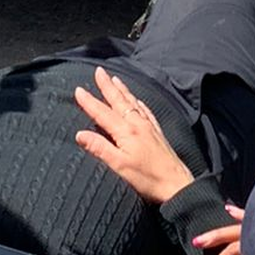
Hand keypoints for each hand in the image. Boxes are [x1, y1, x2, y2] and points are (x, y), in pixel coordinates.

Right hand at [74, 66, 193, 203]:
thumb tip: (80, 134)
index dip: (89, 101)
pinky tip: (138, 100)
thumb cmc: (148, 178)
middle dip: (107, 85)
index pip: (103, 113)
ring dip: (122, 90)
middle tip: (99, 71)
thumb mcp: (119, 166)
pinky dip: (139, 102)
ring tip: (115, 79)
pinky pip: (146, 111)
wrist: (176, 184)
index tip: (79, 89)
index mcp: (126, 131)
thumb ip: (100, 148)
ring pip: (133, 103)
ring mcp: (149, 127)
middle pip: (119, 101)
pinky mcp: (157, 133)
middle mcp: (138, 124)